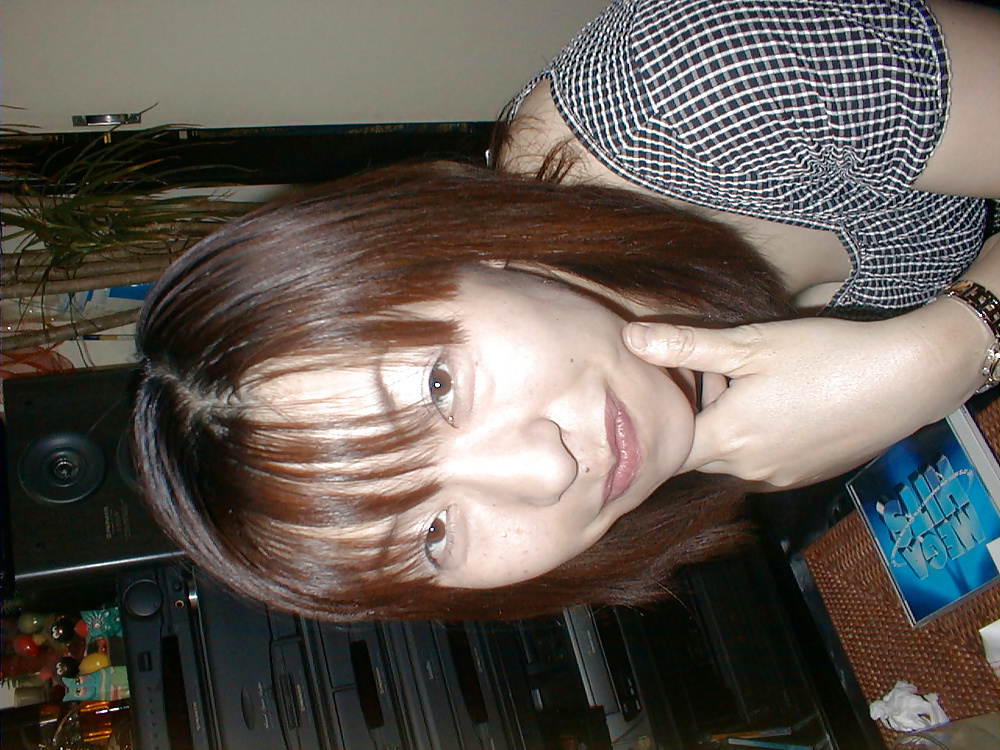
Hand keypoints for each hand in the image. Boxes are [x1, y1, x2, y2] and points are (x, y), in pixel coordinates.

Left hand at [624, 304, 989, 489]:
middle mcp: (748, 470)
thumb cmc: (827, 356)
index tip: (645, 405)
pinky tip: (775, 405)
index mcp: (727, 440)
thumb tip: (630, 340)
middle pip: (696, 453)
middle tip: (690, 385)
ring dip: (723, 432)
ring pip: (730, 458)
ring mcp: (780, 478)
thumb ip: (687, 345)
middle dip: (689, 423)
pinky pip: (762, 464)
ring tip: (734, 389)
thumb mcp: (751, 344)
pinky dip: (755, 441)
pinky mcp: (806, 476)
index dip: (654, 426)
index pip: (666, 449)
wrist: (908, 380)